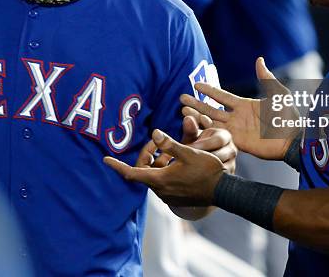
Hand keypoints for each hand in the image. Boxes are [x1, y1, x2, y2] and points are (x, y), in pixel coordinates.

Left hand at [105, 129, 225, 205]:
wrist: (222, 191)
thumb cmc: (207, 170)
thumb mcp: (189, 152)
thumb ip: (170, 143)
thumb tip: (154, 133)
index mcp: (159, 179)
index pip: (130, 173)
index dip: (117, 166)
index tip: (105, 159)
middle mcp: (160, 189)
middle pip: (143, 171)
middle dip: (146, 154)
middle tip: (156, 141)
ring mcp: (167, 195)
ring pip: (153, 175)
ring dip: (157, 162)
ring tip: (169, 149)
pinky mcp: (174, 196)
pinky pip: (162, 181)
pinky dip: (164, 169)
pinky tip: (176, 160)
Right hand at [180, 57, 298, 160]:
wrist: (293, 139)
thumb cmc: (288, 117)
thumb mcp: (277, 94)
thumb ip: (266, 78)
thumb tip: (259, 59)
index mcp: (244, 105)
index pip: (222, 96)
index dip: (209, 90)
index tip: (195, 83)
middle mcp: (237, 117)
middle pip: (212, 109)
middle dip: (197, 103)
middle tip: (181, 98)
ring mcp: (236, 131)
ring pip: (212, 122)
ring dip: (197, 116)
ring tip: (183, 110)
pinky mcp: (237, 143)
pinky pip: (218, 136)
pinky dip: (206, 131)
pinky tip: (194, 127)